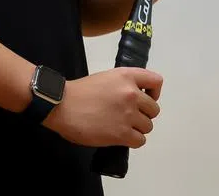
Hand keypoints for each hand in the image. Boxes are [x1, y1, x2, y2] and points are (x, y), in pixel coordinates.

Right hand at [43, 67, 162, 147]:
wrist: (61, 105)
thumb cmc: (78, 92)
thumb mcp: (105, 78)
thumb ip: (122, 86)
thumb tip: (135, 100)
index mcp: (126, 77)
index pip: (156, 81)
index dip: (154, 92)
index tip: (144, 98)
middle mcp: (131, 94)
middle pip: (154, 109)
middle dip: (143, 114)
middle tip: (127, 116)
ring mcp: (128, 114)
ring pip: (148, 126)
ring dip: (137, 128)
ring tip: (121, 126)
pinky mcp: (122, 133)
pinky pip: (140, 140)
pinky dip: (132, 140)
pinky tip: (120, 136)